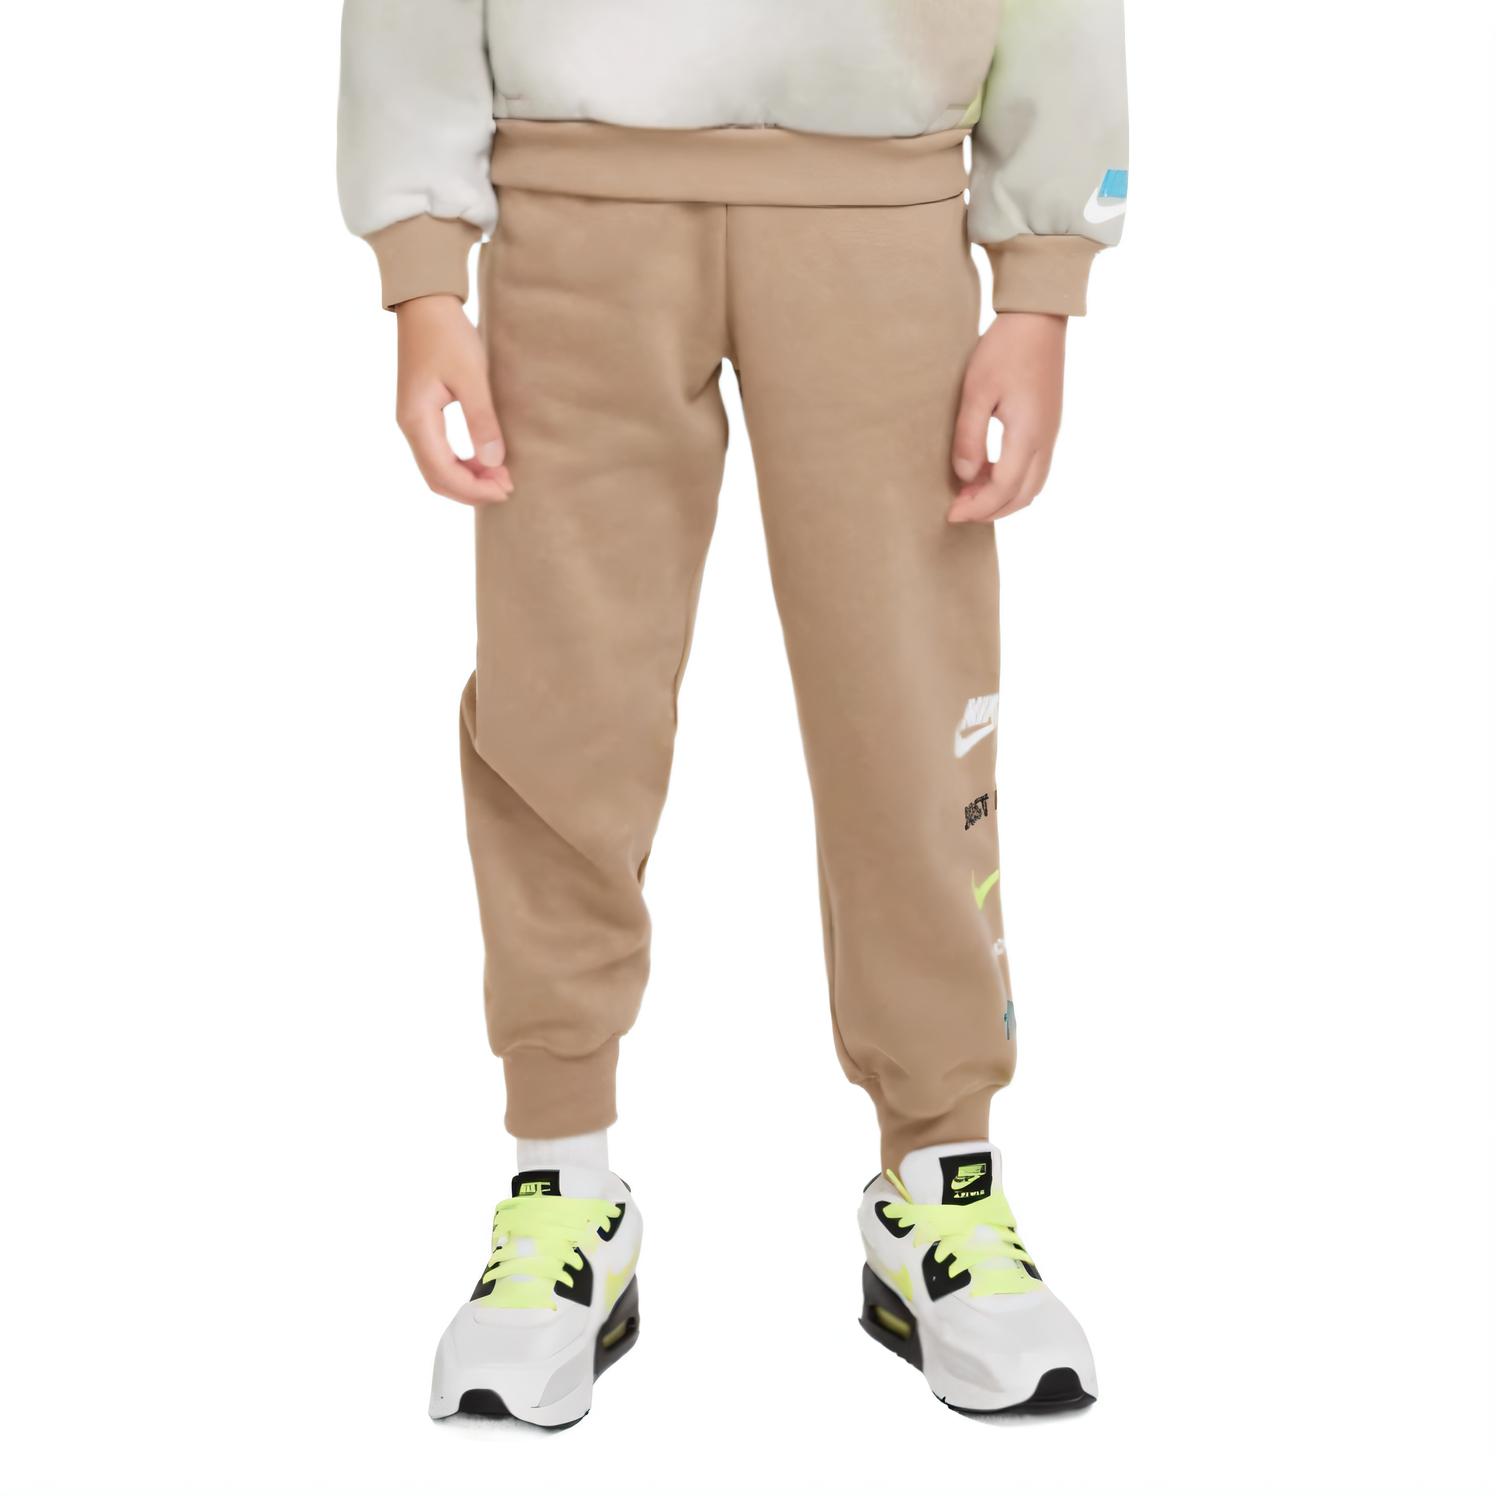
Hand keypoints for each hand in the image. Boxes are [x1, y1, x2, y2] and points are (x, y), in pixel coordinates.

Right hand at [394, 295, 512, 505]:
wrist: (426, 304)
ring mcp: (414, 421)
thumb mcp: (471, 376)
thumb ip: (481, 420)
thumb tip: (493, 462)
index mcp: (417, 420)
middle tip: (508, 488)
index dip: (475, 489)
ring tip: (501, 476)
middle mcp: (410, 426)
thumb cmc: (448, 334)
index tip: (506, 489)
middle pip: (437, 478)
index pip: (443, 473)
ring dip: (468, 478)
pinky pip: (439, 453)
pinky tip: (486, 461)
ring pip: (437, 468)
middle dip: (472, 489)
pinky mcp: (422, 414)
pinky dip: (462, 464)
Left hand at [949, 312, 1066, 523]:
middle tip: (958, 510)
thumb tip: (966, 476)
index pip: (1004, 488)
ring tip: (969, 495)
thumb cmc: (1004, 350)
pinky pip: (1035, 471)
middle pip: (1022, 496)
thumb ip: (970, 436)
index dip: (976, 507)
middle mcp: (1045, 440)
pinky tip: (986, 473)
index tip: (950, 514)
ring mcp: (1050, 434)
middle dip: (990, 511)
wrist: (1038, 319)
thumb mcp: (976, 391)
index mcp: (1028, 433)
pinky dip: (1012, 484)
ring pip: (1032, 487)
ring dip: (1002, 499)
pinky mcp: (1049, 426)